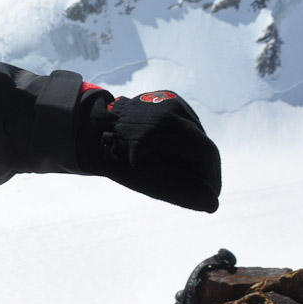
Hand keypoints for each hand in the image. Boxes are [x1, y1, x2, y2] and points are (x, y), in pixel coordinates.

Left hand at [79, 90, 220, 211]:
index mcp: (168, 124)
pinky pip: (185, 127)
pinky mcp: (168, 99)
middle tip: (187, 189)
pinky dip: (181, 143)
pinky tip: (164, 152)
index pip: (206, 153)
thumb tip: (212, 204)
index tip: (207, 198)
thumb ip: (178, 191)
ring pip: (196, 136)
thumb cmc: (113, 157)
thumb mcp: (143, 179)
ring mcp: (172, 100)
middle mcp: (174, 106)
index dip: (211, 178)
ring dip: (190, 157)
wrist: (90, 129)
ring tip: (168, 168)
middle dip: (199, 170)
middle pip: (203, 145)